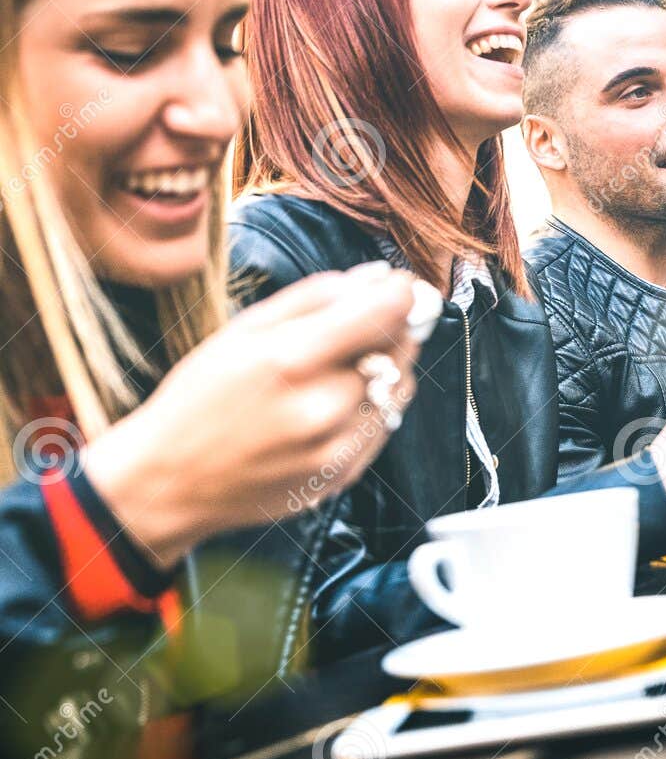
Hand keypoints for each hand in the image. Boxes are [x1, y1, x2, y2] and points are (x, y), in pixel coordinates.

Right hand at [82, 264, 420, 568]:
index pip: (386, 313)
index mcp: (292, 359)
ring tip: (340, 366)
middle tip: (368, 321)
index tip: (400, 285)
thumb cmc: (200, 396)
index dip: (402, 292)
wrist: (171, 482)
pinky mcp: (343, 475)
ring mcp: (337, 447)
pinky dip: (373, 405)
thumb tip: (375, 276)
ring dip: (387, 367)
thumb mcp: (243, 330)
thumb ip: (314, 298)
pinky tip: (333, 403)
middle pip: (399, 349)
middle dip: (393, 328)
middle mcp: (322, 406)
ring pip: (400, 388)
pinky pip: (385, 425)